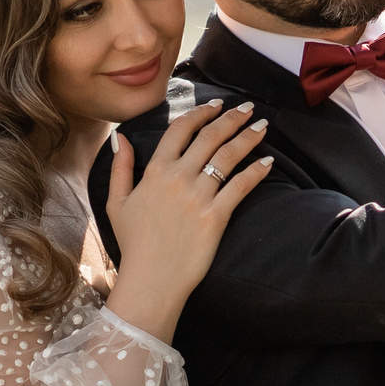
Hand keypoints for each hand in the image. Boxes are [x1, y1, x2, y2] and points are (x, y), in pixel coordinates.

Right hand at [101, 99, 273, 343]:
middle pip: (209, 137)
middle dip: (232, 118)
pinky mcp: (215, 216)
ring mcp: (197, 197)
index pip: (180, 129)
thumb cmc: (134, 244)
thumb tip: (121, 138)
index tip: (217, 105)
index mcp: (154, 172)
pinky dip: (256, 171)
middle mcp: (177, 178)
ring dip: (248, 137)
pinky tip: (268, 161)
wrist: (151, 280)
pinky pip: (240, 186)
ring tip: (262, 126)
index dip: (201, 113)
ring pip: (227, 156)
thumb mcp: (116, 203)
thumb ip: (120, 168)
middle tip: (249, 108)